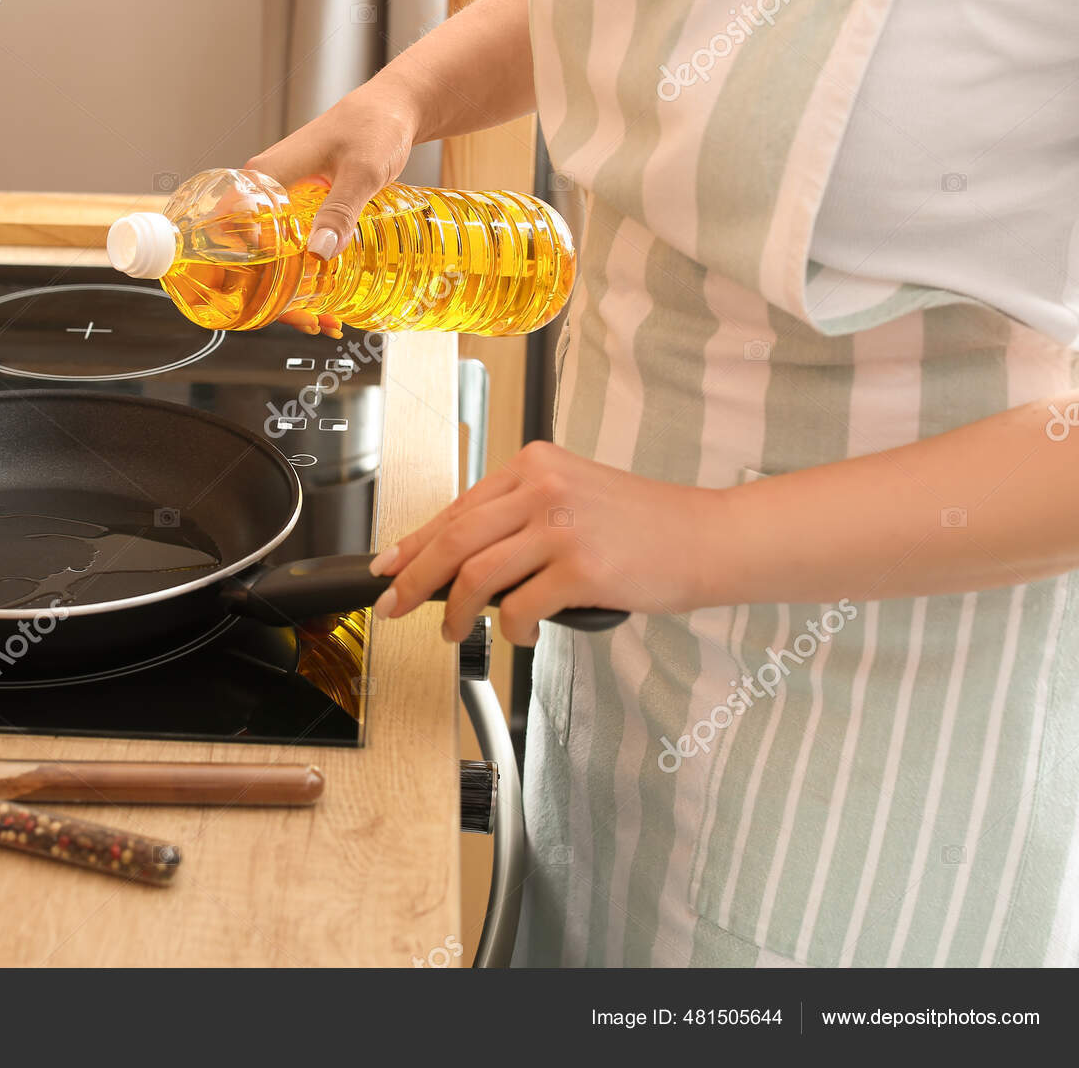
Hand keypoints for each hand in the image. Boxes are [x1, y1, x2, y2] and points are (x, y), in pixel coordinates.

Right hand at [245, 80, 420, 335]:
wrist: (393, 110)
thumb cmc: (375, 127)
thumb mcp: (361, 171)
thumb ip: (340, 210)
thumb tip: (319, 254)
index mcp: (264, 178)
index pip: (230, 231)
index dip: (235, 272)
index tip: (259, 306)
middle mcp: (264, 191)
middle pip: (250, 255)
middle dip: (273, 297)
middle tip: (310, 323)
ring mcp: (280, 202)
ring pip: (272, 258)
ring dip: (292, 293)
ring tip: (324, 322)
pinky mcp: (299, 210)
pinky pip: (291, 249)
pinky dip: (305, 277)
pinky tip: (327, 300)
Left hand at [367, 441, 725, 644]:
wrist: (709, 536)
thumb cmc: (645, 525)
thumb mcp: (575, 497)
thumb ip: (520, 516)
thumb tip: (458, 559)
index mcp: (535, 464)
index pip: (456, 507)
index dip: (414, 543)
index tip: (388, 567)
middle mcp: (542, 487)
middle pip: (452, 539)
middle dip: (414, 580)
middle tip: (395, 607)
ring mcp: (561, 527)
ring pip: (475, 575)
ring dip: (456, 613)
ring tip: (455, 632)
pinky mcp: (581, 568)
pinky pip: (518, 608)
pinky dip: (511, 630)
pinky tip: (524, 634)